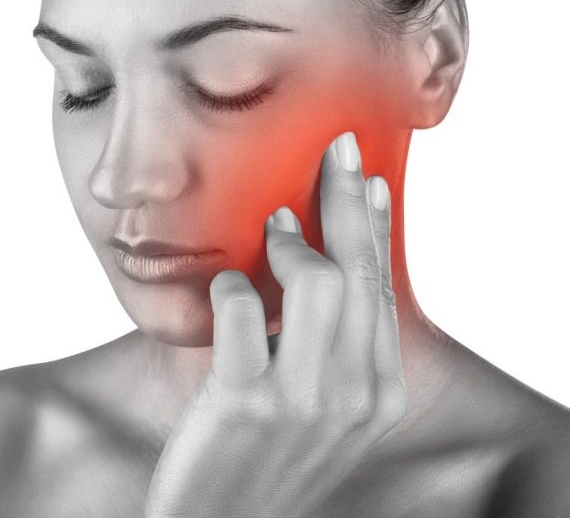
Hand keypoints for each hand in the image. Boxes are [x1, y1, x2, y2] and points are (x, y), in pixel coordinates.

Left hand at [144, 132, 405, 517]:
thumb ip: (334, 344)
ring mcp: (303, 399)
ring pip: (317, 280)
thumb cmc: (262, 457)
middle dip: (347, 197)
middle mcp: (352, 394)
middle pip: (358, 270)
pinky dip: (232, 283)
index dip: (375, 224)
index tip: (368, 179)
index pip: (382, 287)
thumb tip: (330, 262)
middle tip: (337, 151)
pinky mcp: (247, 401)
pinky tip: (226, 285)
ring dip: (290, 242)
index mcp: (376, 392)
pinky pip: (243, 306)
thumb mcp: (319, 405)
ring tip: (273, 229)